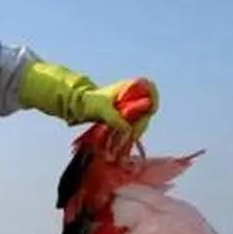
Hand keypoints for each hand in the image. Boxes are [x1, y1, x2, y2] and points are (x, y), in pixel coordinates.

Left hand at [18, 61, 158, 139]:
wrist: (79, 105)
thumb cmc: (89, 102)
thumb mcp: (101, 110)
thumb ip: (115, 118)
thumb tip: (127, 129)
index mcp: (130, 86)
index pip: (150, 89)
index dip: (153, 99)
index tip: (150, 111)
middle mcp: (132, 95)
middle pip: (146, 110)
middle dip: (140, 125)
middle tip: (130, 138)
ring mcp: (129, 106)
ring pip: (140, 120)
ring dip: (134, 133)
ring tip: (124, 146)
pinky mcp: (124, 116)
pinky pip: (132, 125)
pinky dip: (129, 135)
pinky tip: (123, 145)